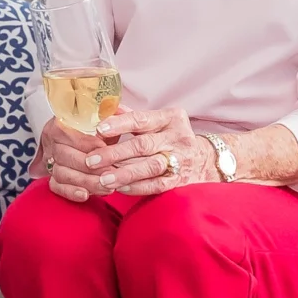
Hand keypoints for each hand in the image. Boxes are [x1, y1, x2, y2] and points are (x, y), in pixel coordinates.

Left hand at [42, 106, 210, 201]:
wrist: (206, 160)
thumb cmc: (170, 137)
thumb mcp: (158, 122)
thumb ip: (132, 117)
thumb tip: (103, 108)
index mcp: (170, 118)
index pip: (141, 119)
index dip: (119, 124)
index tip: (99, 129)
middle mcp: (178, 137)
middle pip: (143, 145)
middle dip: (115, 153)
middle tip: (91, 160)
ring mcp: (181, 160)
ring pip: (150, 167)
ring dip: (124, 174)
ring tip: (103, 179)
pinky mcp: (180, 180)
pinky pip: (157, 185)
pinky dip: (138, 187)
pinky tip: (120, 188)